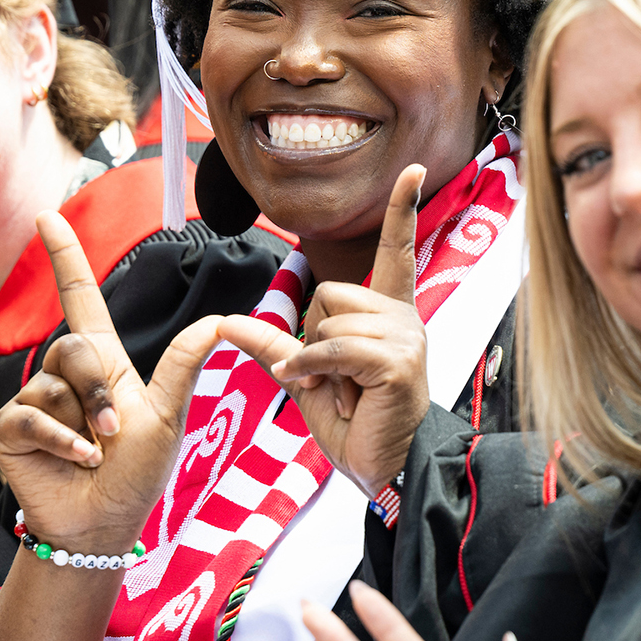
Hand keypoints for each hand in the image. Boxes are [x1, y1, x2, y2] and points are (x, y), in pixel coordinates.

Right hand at [0, 212, 224, 545]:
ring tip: (95, 454)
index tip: (46, 216)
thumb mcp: (168, 416)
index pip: (80, 297)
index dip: (64, 257)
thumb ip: (184, 367)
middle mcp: (65, 375)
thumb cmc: (137, 473)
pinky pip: (32, 415)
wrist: (104, 524)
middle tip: (113, 432)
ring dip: (85, 424)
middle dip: (98, 389)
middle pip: (74, 346)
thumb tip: (217, 321)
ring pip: (54, 384)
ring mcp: (36, 400)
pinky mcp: (13, 428)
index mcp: (104, 362)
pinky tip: (78, 462)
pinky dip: (62, 442)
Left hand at [218, 164, 428, 499]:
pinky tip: (324, 390)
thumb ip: (273, 343)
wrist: (386, 469)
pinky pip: (332, 346)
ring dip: (316, 361)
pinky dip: (313, 367)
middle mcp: (402, 316)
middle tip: (334, 379)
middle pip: (329, 290)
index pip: (396, 250)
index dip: (402, 209)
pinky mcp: (396, 361)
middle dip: (313, 334)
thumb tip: (226, 321)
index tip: (414, 171)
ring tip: (343, 393)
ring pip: (328, 317)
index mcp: (388, 313)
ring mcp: (405, 337)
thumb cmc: (355, 424)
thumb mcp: (305, 376)